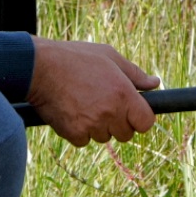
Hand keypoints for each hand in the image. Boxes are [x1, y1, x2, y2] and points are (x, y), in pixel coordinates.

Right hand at [27, 37, 158, 146]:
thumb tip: (155, 83)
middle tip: (103, 104)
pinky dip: (79, 130)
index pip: (146, 123)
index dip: (140, 118)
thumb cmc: (76, 58)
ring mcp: (92, 125)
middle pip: (126, 134)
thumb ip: (135, 74)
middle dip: (118, 123)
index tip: (132, 113)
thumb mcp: (109, 57)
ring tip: (84, 103)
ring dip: (97, 126)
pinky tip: (71, 110)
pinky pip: (84, 140)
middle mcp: (111, 112)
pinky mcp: (74, 134)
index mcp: (123, 93)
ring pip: (104, 137)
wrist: (40, 68)